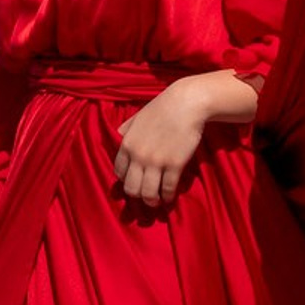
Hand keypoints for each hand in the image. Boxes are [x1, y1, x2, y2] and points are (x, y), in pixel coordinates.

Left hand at [111, 80, 215, 210]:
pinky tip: (170, 197)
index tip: (134, 182)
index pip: (119, 173)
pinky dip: (168, 196)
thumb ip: (126, 129)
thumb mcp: (137, 117)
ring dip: (152, 201)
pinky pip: (167, 188)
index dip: (126, 180)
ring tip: (157, 201)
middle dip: (137, 195)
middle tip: (145, 196)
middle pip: (131, 188)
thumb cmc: (162, 107)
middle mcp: (138, 156)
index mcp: (127, 145)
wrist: (186, 103)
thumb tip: (118, 135)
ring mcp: (156, 162)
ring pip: (148, 193)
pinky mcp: (174, 165)